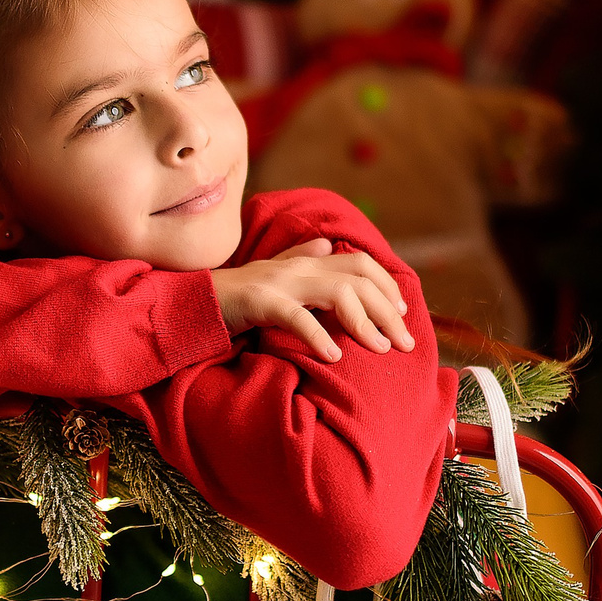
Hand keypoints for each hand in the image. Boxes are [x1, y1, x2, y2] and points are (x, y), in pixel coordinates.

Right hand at [210, 238, 415, 361]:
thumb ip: (302, 258)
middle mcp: (299, 267)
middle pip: (359, 278)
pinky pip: (297, 317)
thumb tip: (328, 244)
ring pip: (338, 293)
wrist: (195, 301)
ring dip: (365, 322)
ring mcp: (280, 282)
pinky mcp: (260, 301)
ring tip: (381, 349)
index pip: (360, 263)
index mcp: (306, 261)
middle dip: (388, 310)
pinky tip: (334, 356)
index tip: (403, 313)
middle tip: (405, 343)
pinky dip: (318, 336)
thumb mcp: (275, 274)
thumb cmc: (239, 295)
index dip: (387, 284)